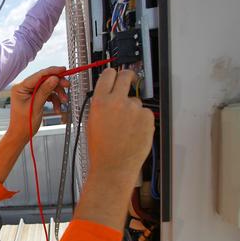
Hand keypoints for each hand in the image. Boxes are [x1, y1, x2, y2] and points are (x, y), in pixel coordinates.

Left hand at [8, 66, 69, 142]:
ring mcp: (30, 92)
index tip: (63, 70)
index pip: (38, 75)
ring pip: (48, 87)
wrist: (21, 135)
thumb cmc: (23, 124)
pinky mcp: (35, 97)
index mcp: (20, 87)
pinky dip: (54, 100)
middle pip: (44, 80)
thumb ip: (45, 91)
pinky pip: (48, 94)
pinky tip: (57, 108)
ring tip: (63, 101)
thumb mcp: (36, 106)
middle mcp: (24, 88)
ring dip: (58, 94)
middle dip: (57, 84)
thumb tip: (54, 78)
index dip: (52, 71)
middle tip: (67, 86)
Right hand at [87, 68, 153, 186]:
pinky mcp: (147, 117)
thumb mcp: (91, 123)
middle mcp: (117, 102)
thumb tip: (108, 95)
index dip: (113, 74)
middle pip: (126, 76)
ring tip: (126, 128)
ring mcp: (134, 109)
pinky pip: (145, 113)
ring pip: (136, 101)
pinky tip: (133, 132)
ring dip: (133, 109)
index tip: (116, 76)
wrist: (113, 166)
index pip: (108, 74)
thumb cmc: (101, 150)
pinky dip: (141, 121)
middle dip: (128, 77)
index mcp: (100, 102)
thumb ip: (101, 105)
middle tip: (130, 82)